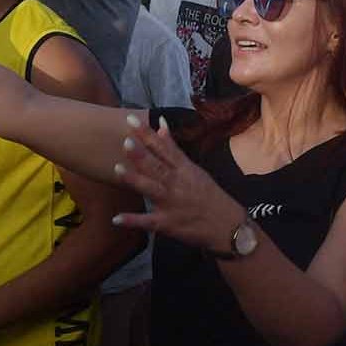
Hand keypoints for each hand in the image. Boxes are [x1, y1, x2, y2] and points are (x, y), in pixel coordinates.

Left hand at [110, 114, 246, 255]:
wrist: (228, 225)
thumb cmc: (210, 195)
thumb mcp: (195, 169)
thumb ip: (174, 149)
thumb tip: (161, 126)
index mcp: (184, 169)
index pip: (164, 148)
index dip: (148, 134)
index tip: (131, 119)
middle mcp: (177, 184)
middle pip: (158, 166)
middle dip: (142, 155)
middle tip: (125, 141)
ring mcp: (172, 204)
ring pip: (151, 189)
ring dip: (135, 179)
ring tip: (117, 169)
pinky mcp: (167, 224)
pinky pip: (148, 222)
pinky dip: (133, 221)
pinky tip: (116, 219)